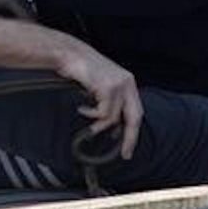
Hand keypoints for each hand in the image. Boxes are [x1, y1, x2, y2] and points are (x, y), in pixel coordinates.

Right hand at [54, 40, 141, 159]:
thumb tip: (112, 127)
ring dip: (99, 124)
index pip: (137, 112)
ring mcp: (119, 84)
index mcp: (128, 83)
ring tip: (87, 117)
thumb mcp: (101, 85)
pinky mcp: (108, 87)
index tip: (129, 147)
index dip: (134, 131)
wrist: (70, 54)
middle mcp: (127, 83)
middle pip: (134, 118)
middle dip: (130, 138)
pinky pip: (103, 112)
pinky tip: (82, 107)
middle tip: (125, 153)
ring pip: (113, 117)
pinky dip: (91, 114)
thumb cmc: (82, 70)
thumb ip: (110, 101)